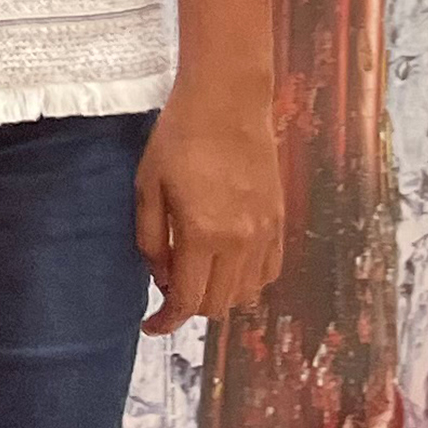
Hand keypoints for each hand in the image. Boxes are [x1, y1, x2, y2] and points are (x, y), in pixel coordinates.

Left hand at [136, 76, 284, 336]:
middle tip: (167, 284)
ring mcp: (266, 232)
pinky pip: (269, 271)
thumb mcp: (147, 188)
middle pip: (219, 304)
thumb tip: (161, 278)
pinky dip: (247, 280)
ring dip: (219, 295)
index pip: (188, 300)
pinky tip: (225, 264)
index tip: (151, 325)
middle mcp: (242, 241)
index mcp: (204, 234)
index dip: (167, 320)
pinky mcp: (280, 220)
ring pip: (247, 293)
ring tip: (194, 272)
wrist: (228, 102)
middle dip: (189, 306)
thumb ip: (151, 241)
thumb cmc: (178, 139)